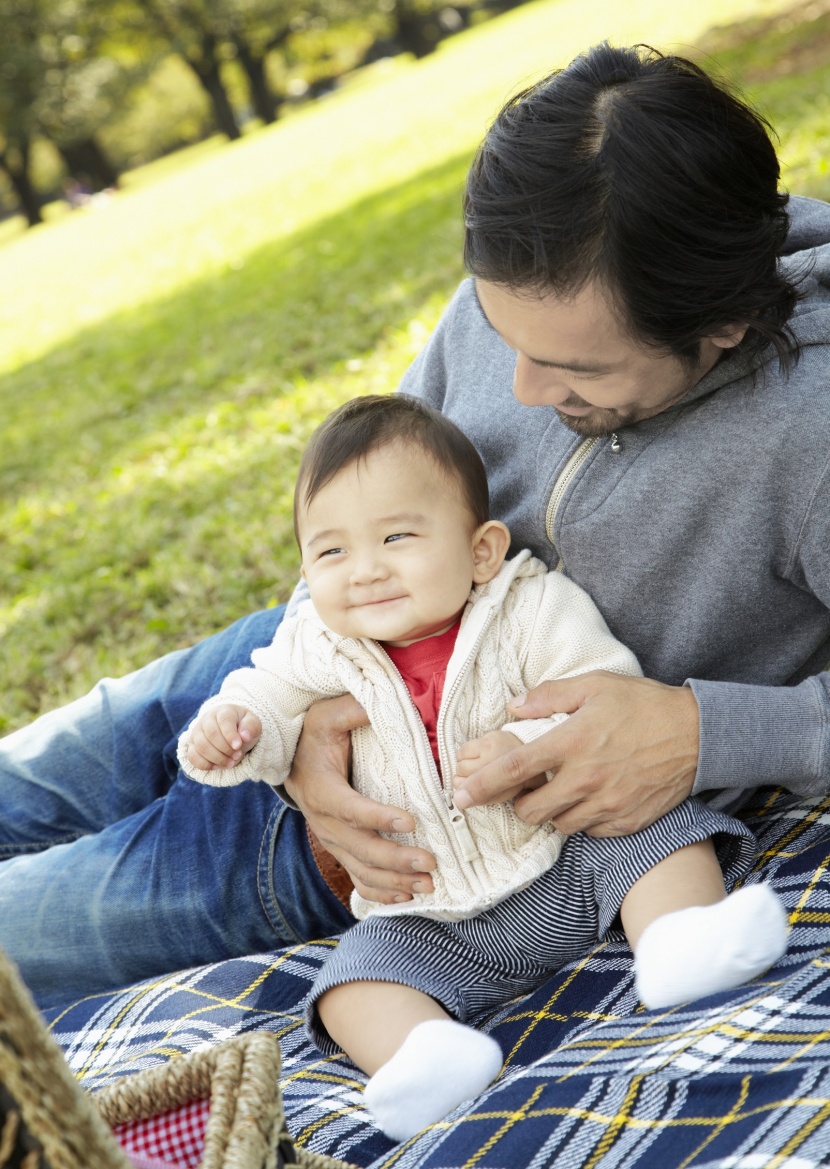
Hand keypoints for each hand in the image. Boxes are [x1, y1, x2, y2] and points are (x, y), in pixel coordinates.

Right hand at [187, 704, 261, 769]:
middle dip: (226, 749)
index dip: (230, 735)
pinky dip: (205, 764)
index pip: (224, 721)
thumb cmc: (243, 728)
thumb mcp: (252, 724)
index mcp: (223, 711)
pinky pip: (193, 756)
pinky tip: (217, 766)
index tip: (238, 746)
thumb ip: (251, 727)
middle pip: (211, 735)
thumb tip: (245, 736)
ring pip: (201, 747)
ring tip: (230, 762)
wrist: (232, 733)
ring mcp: (197, 732)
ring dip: (217, 758)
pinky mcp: (192, 745)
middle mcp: (207, 719)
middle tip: (237, 755)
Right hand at [284, 694, 436, 904]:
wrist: (292, 760)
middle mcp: (324, 821)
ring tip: (428, 884)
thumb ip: (355, 709)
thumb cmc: (315, 735)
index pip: (351, 809)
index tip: (410, 821)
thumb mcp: (328, 715)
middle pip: (360, 848)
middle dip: (396, 858)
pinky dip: (380, 891)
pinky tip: (406, 897)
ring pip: (361, 868)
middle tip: (430, 861)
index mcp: (322, 790)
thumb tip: (390, 703)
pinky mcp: (339, 848)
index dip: (378, 818)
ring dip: (395, 880)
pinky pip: (357, 878)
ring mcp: (331, 839)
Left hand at [452, 672, 698, 836]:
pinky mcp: (626, 822)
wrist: (698, 735)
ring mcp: (606, 805)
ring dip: (551, 812)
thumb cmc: (644, 705)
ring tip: (562, 790)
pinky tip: (590, 798)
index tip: (461, 796)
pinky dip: (582, 820)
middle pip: (530, 810)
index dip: (481, 786)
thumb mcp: (595, 686)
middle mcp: (585, 780)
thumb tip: (514, 707)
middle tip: (526, 788)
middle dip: (519, 803)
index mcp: (571, 743)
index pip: (512, 771)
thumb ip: (550, 696)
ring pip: (558, 825)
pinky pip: (590, 832)